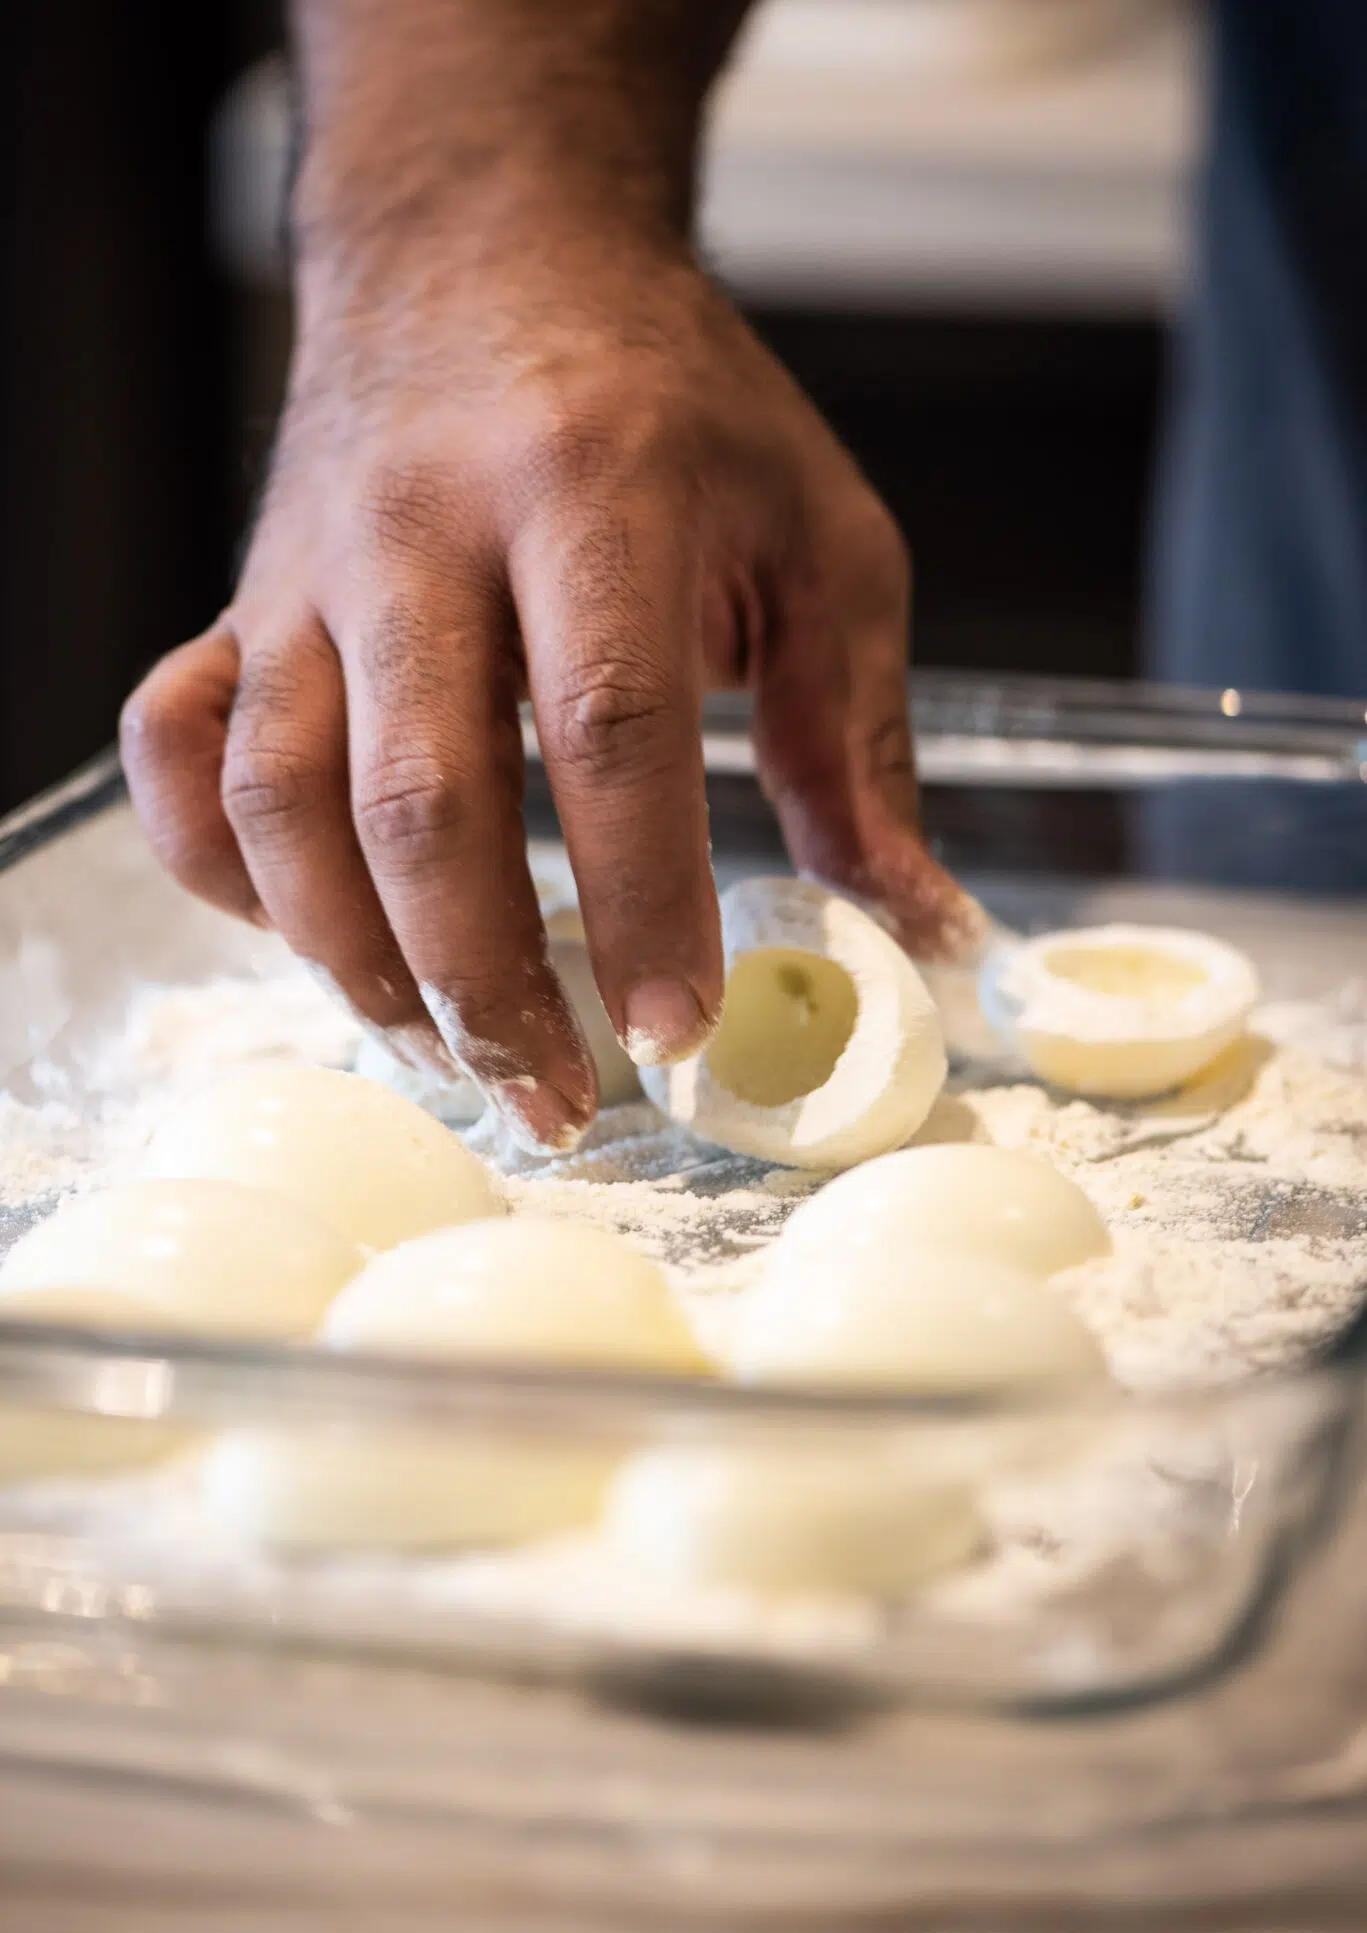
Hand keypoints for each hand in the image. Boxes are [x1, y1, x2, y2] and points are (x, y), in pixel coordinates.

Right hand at [121, 236, 977, 1149]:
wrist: (489, 251)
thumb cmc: (671, 404)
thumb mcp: (817, 536)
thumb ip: (862, 741)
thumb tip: (924, 929)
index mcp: (597, 490)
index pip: (611, 728)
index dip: (643, 898)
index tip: (676, 1029)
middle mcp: (426, 531)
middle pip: (422, 797)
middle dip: (487, 981)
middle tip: (561, 1099)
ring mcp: (310, 572)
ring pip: (281, 799)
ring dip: (355, 958)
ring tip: (452, 1052)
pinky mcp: (242, 603)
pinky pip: (177, 753)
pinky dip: (217, 866)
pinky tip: (306, 930)